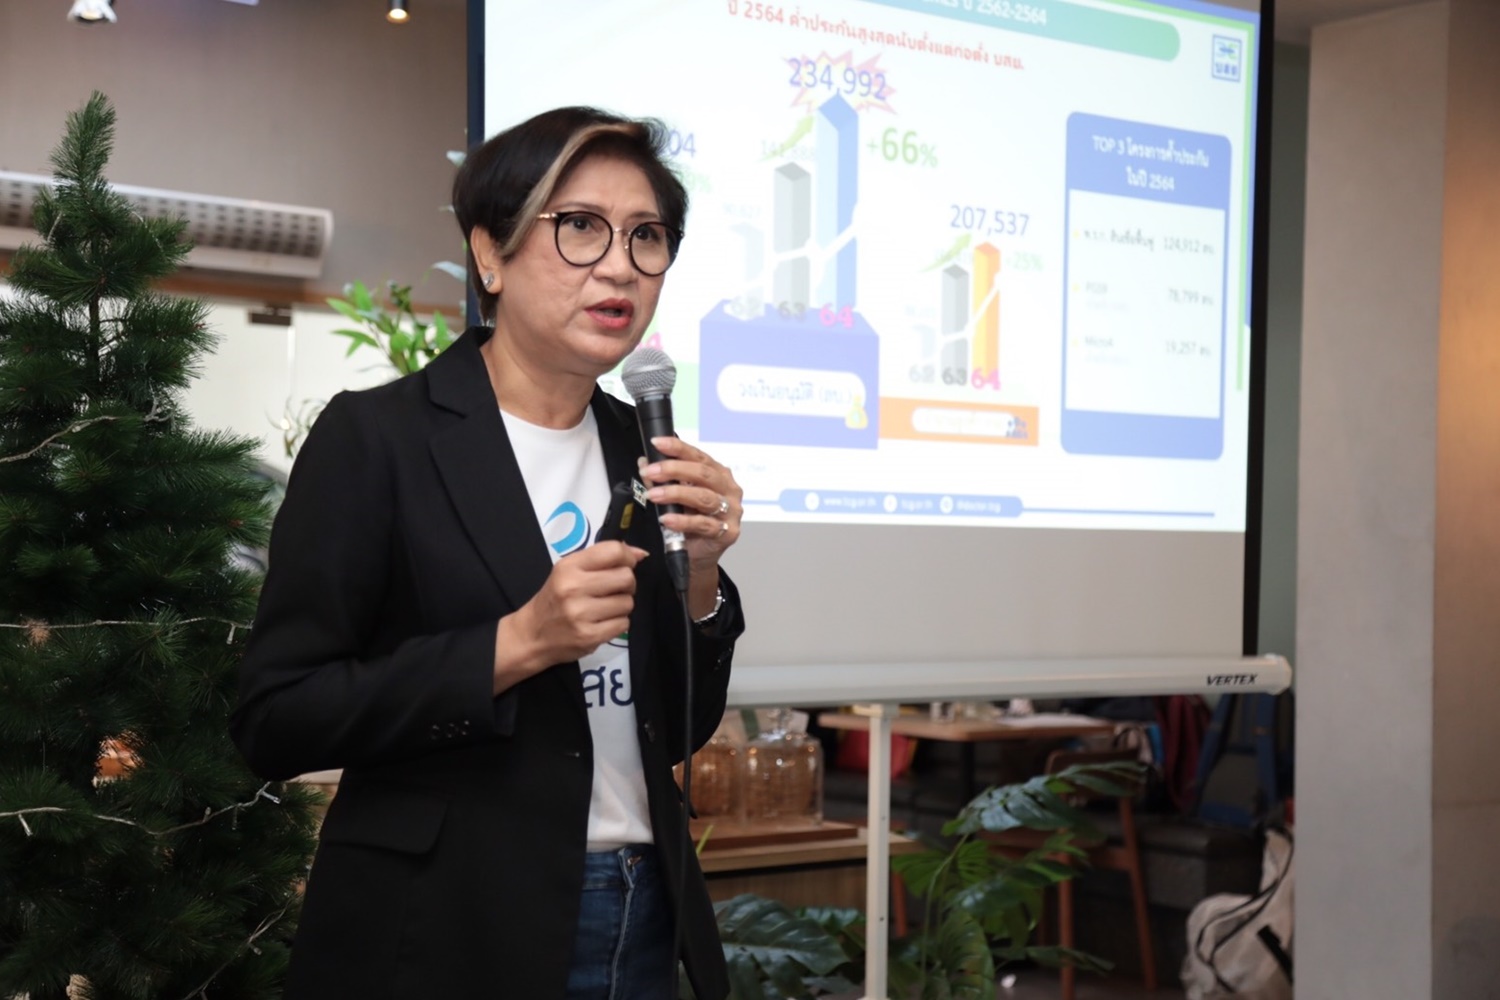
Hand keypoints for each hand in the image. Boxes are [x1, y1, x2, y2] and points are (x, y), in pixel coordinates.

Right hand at [496, 542, 646, 686]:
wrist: (532, 635)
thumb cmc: (554, 599)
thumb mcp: (569, 571)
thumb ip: (602, 559)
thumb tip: (641, 554)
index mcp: (569, 567)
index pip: (613, 551)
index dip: (628, 557)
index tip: (627, 564)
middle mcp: (573, 588)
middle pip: (626, 577)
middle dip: (627, 584)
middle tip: (615, 590)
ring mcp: (581, 614)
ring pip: (628, 603)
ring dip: (622, 606)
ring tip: (605, 608)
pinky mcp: (589, 637)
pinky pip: (623, 624)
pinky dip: (618, 623)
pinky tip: (602, 622)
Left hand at [638, 436, 742, 581]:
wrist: (698, 555)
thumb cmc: (690, 522)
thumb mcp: (674, 498)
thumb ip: (662, 480)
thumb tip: (645, 463)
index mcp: (718, 474)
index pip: (698, 456)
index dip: (677, 448)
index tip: (657, 443)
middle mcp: (728, 489)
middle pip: (703, 474)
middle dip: (674, 470)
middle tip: (651, 471)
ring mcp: (731, 511)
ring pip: (704, 497)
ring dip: (676, 494)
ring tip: (654, 495)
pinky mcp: (727, 533)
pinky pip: (704, 524)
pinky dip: (683, 521)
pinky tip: (667, 519)